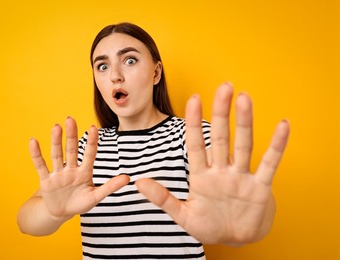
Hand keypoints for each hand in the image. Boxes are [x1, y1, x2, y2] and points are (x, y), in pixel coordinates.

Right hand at [29, 117, 129, 218]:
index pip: (89, 154)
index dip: (91, 142)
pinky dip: (36, 155)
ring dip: (56, 141)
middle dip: (71, 135)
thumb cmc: (80, 203)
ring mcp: (58, 174)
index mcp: (84, 172)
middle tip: (70, 119)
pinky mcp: (46, 181)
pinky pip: (41, 166)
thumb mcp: (96, 196)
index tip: (93, 127)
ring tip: (56, 127)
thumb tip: (128, 178)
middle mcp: (71, 169)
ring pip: (57, 155)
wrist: (61, 213)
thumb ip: (110, 187)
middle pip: (71, 150)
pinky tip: (33, 142)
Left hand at [136, 83, 289, 243]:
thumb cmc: (209, 226)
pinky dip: (277, 146)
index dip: (193, 122)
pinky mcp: (260, 187)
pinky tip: (283, 126)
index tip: (193, 99)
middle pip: (220, 137)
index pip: (195, 144)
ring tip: (244, 98)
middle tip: (224, 86)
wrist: (236, 239)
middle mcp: (221, 171)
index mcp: (201, 176)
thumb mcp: (183, 216)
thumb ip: (163, 199)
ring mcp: (241, 177)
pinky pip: (270, 163)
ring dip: (245, 122)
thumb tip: (138, 182)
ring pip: (244, 145)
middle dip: (220, 113)